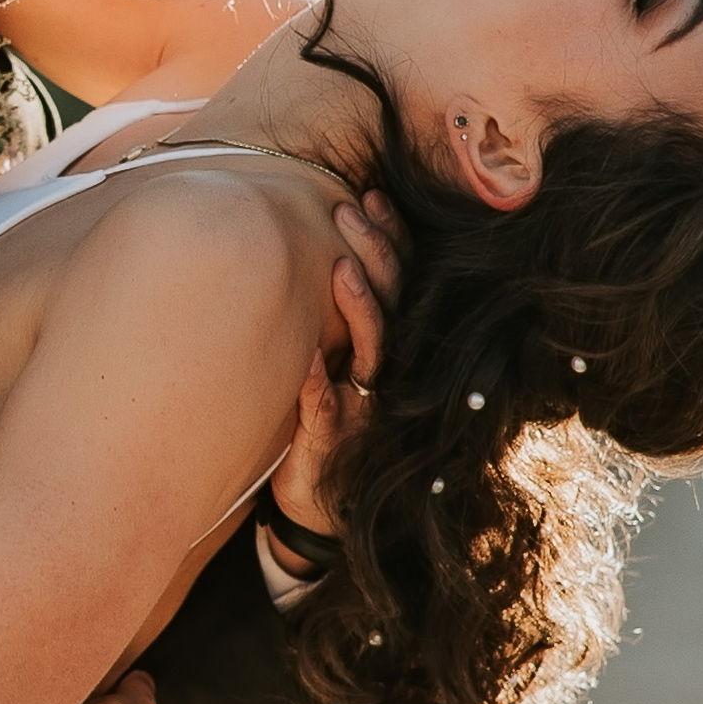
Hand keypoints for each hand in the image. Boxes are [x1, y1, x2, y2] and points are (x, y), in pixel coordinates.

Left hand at [276, 190, 395, 551]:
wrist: (314, 506)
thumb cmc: (316, 423)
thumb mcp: (323, 362)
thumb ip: (327, 318)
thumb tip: (315, 248)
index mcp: (381, 347)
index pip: (398, 282)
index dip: (389, 240)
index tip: (370, 196)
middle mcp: (381, 372)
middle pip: (393, 304)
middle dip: (375, 254)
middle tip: (351, 208)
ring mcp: (361, 406)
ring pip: (372, 351)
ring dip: (358, 308)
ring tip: (339, 267)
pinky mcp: (334, 441)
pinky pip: (325, 409)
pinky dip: (315, 385)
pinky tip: (304, 359)